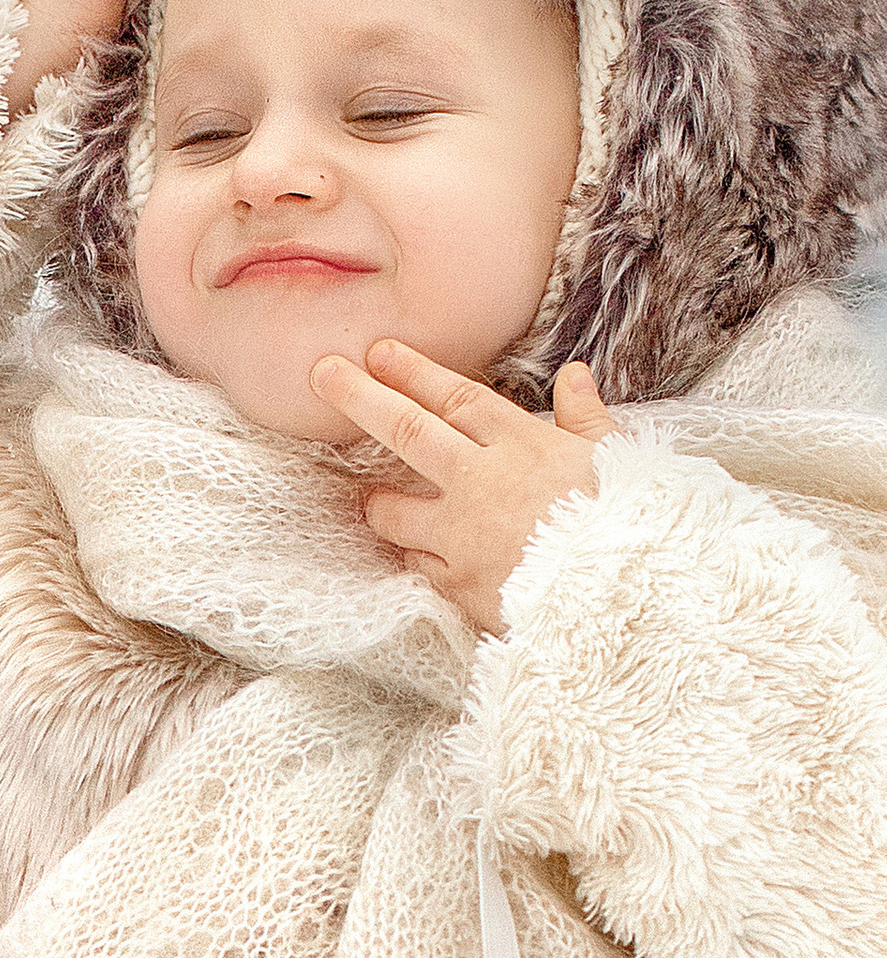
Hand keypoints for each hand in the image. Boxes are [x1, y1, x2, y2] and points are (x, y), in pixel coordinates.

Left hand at [310, 340, 619, 633]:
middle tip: (322, 373)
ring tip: (370, 499)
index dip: (414, 373)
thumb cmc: (636, 529)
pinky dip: (418, 557)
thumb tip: (575, 375)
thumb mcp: (621, 464)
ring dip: (378, 503)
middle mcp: (483, 482)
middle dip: (360, 397)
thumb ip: (588, 420)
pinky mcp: (456, 583)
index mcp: (526, 447)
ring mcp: (462, 534)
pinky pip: (418, 564)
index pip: (457, 399)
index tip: (378, 353)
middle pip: (407, 430)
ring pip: (393, 510)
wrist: (632, 605)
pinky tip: (422, 557)